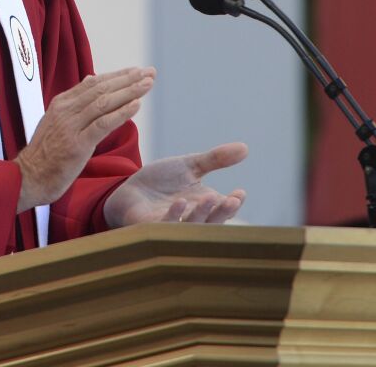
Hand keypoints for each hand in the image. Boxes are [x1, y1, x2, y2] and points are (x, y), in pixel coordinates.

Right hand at [15, 67, 153, 211]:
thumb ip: (75, 101)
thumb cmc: (45, 153)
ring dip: (129, 92)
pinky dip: (121, 113)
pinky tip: (136, 105)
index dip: (117, 76)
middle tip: (150, 73)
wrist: (28, 178)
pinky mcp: (77, 145)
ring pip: (104, 103)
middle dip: (128, 80)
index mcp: (61, 103)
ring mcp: (70, 127)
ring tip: (147, 84)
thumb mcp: (56, 121)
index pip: (94, 84)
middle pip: (101, 89)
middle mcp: (66, 111)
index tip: (137, 71)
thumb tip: (91, 79)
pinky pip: (102, 124)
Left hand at [103, 143, 248, 227]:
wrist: (130, 189)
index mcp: (204, 207)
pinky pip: (164, 225)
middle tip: (232, 201)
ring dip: (201, 214)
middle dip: (222, 212)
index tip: (240, 193)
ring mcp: (172, 226)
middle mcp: (191, 220)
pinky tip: (180, 203)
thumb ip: (215, 159)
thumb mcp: (190, 166)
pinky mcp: (151, 227)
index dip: (233, 204)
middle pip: (212, 222)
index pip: (224, 210)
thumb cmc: (161, 181)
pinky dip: (174, 216)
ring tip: (209, 197)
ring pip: (191, 226)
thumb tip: (246, 148)